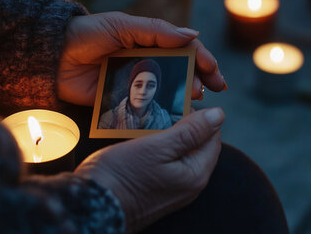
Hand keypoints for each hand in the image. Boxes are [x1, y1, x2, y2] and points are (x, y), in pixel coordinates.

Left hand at [58, 12, 226, 105]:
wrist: (53, 55)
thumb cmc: (88, 33)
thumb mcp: (124, 25)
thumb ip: (158, 31)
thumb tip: (193, 34)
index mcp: (150, 41)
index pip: (184, 49)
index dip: (202, 58)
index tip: (214, 70)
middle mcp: (147, 62)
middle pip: (182, 72)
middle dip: (201, 79)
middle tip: (213, 89)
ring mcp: (136, 82)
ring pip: (168, 91)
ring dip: (185, 95)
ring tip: (194, 99)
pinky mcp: (122, 101)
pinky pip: (146, 107)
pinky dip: (161, 112)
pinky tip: (174, 116)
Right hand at [75, 107, 224, 232]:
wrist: (90, 206)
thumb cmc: (122, 175)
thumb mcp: (158, 146)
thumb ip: (191, 131)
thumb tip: (219, 114)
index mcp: (196, 174)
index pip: (212, 137)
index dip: (199, 117)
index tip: (177, 104)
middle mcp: (189, 186)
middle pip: (197, 146)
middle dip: (183, 127)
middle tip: (160, 112)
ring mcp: (173, 190)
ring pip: (180, 154)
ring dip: (168, 137)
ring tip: (148, 126)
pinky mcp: (157, 192)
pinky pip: (166, 165)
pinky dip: (158, 151)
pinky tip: (141, 142)